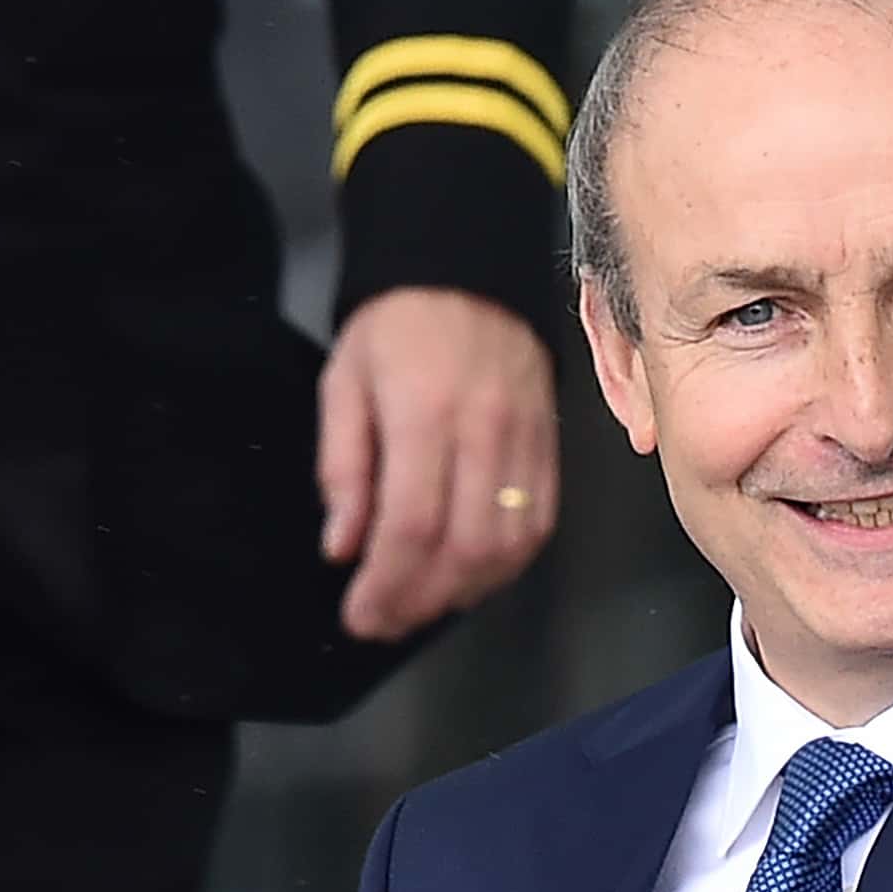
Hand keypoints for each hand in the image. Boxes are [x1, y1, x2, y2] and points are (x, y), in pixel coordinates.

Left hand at [319, 287, 559, 641]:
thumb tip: (343, 545)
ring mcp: (525, 440)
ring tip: (423, 604)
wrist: (468, 270)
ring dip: (465, 590)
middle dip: (421, 600)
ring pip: (508, 545)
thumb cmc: (399, 324)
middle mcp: (482, 430)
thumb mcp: (344, 383)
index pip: (412, 524)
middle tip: (386, 621)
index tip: (361, 614)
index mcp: (423, 412)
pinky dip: (507, 564)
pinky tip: (471, 576)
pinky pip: (540, 524)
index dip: (387, 584)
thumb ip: (343, 468)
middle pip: (464, 547)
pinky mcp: (549, 446)